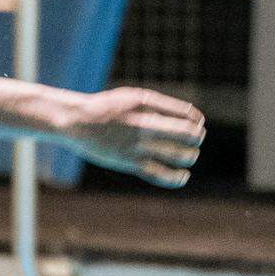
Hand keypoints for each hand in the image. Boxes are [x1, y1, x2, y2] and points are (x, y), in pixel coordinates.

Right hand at [63, 86, 204, 187]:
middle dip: (196, 137)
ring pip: (176, 154)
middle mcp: (144, 124)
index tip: (197, 125)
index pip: (185, 115)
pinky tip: (183, 177)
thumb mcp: (134, 97)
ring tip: (191, 155)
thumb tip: (191, 116)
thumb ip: (160, 106)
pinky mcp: (129, 162)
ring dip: (189, 155)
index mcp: (146, 105)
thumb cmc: (108, 107)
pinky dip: (175, 178)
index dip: (196, 122)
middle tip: (197, 139)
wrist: (77, 121)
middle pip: (185, 134)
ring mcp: (137, 145)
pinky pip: (158, 174)